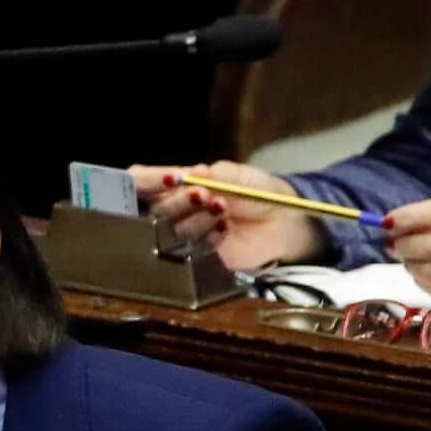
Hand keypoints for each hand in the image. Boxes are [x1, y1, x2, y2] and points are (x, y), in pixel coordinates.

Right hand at [129, 160, 325, 269]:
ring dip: (196, 216)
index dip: (149, 180)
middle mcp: (178, 209)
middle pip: (157, 208)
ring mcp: (187, 233)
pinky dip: (207, 235)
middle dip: (179, 200)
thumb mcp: (238, 175)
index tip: (169, 178)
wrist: (284, 221)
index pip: (146, 181)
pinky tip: (225, 228)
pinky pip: (191, 248)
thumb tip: (193, 174)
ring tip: (221, 207)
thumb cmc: (258, 192)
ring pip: (173, 228)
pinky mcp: (198, 256)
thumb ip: (215, 175)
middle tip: (203, 192)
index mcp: (181, 184)